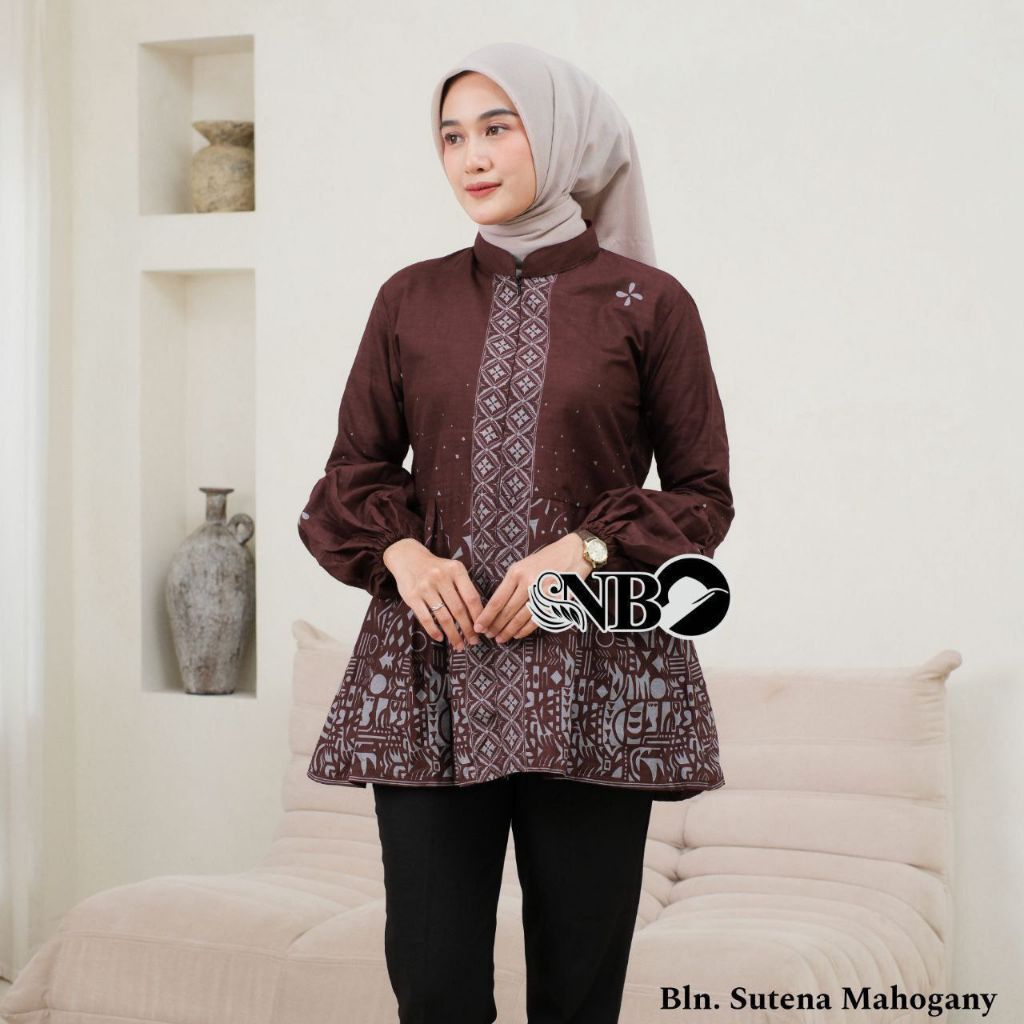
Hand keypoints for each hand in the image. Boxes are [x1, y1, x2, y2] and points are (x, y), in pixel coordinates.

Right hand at [383, 538, 482, 650]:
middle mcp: (441, 577)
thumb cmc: (436, 568)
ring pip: (443, 617)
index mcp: (456, 570)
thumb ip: (464, 588)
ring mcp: (425, 587)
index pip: (471, 597)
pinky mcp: (412, 596)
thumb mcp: (453, 570)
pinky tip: (440, 637)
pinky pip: (426, 618)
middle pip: (459, 610)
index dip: (479, 616)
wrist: (408, 557)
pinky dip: (434, 631)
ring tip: (459, 645)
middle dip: (468, 629)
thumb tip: (479, 616)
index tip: (483, 629)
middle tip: (474, 642)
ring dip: (453, 634)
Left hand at [474, 532, 591, 643]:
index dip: (486, 616)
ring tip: (500, 639)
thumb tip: (497, 605)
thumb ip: (511, 582)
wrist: (573, 553)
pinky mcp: (555, 602)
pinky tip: (517, 634)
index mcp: (516, 572)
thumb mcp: (524, 564)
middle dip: (495, 626)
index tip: (479, 626)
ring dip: (509, 631)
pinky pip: (536, 620)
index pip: (497, 600)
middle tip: (488, 635)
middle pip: (507, 611)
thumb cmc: (546, 558)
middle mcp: (528, 583)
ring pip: (521, 618)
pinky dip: (525, 630)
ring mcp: (542, 594)